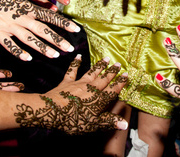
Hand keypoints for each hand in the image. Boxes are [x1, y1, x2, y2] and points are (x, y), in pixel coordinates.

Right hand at [0, 0, 79, 60]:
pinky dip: (19, 52)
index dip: (64, 23)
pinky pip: (9, 45)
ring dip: (42, 48)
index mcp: (27, 8)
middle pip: (42, 31)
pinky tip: (28, 58)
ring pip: (29, 40)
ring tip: (55, 55)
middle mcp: (21, 18)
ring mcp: (9, 27)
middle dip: (57, 40)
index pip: (50, 16)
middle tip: (69, 48)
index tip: (76, 30)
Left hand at [14, 55, 128, 133]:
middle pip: (104, 79)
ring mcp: (79, 84)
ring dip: (99, 66)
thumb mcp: (94, 124)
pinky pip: (73, 71)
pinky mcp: (67, 82)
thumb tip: (125, 124)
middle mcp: (91, 88)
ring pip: (92, 73)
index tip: (126, 75)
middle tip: (119, 64)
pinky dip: (75, 63)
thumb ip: (110, 122)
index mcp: (99, 99)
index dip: (120, 82)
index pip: (113, 90)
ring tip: (106, 58)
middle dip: (112, 72)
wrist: (53, 111)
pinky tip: (78, 56)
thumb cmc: (74, 120)